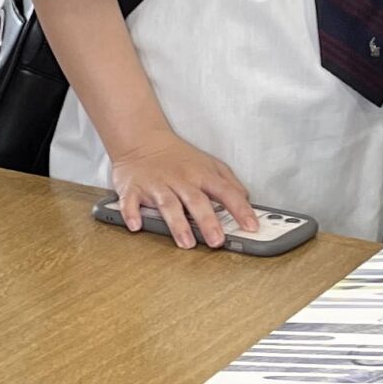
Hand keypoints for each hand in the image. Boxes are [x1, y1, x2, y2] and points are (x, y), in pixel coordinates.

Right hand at [109, 132, 257, 248]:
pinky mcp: (133, 188)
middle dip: (208, 222)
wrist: (141, 140)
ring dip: (177, 224)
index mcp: (201, 175)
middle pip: (196, 201)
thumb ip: (229, 183)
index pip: (225, 192)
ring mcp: (156, 184)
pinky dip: (132, 213)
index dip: (240, 209)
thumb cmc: (178, 157)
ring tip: (186, 243)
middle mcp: (180, 180)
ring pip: (168, 204)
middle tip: (217, 241)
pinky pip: (130, 202)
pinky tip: (137, 225)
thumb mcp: (209, 164)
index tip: (251, 226)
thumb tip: (246, 201)